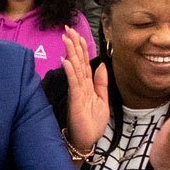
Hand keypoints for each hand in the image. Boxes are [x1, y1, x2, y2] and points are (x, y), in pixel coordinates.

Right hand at [62, 30, 109, 154]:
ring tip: (66, 38)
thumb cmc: (93, 123)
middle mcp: (80, 85)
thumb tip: (102, 65)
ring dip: (70, 52)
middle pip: (78, 61)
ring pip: (74, 68)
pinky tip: (66, 60)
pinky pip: (73, 82)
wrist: (87, 141)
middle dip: (73, 44)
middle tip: (67, 28)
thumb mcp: (103, 100)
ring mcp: (77, 92)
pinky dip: (70, 71)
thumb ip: (101, 83)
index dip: (82, 48)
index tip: (78, 34)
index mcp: (87, 85)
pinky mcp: (75, 99)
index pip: (84, 62)